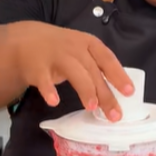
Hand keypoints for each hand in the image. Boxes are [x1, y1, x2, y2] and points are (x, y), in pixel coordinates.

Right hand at [7, 21, 133, 118]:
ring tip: (91, 107)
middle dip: (105, 94)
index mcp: (90, 45)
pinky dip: (49, 90)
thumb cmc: (63, 50)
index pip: (108, 59)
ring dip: (84, 90)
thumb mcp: (83, 52)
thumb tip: (118, 96)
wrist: (26, 40)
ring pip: (74, 73)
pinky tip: (54, 101)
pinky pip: (44, 80)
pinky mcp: (37, 68)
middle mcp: (75, 49)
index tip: (129, 92)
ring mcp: (56, 57)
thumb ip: (98, 69)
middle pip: (93, 72)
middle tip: (115, 115)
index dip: (119, 75)